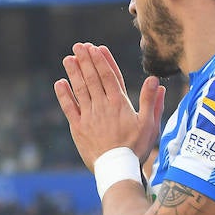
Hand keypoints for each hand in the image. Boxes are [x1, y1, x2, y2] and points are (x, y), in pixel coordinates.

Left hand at [53, 42, 164, 169]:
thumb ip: (152, 102)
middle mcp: (102, 106)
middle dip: (86, 60)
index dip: (102, 61)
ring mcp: (89, 116)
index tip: (96, 48)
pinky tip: (59, 83)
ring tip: (69, 58)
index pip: (110, 76)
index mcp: (120, 104)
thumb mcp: (150, 125)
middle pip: (93, 78)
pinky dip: (64, 95)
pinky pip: (69, 108)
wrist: (117, 169)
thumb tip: (155, 81)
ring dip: (74, 72)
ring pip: (80, 89)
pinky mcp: (78, 128)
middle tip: (79, 46)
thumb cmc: (136, 148)